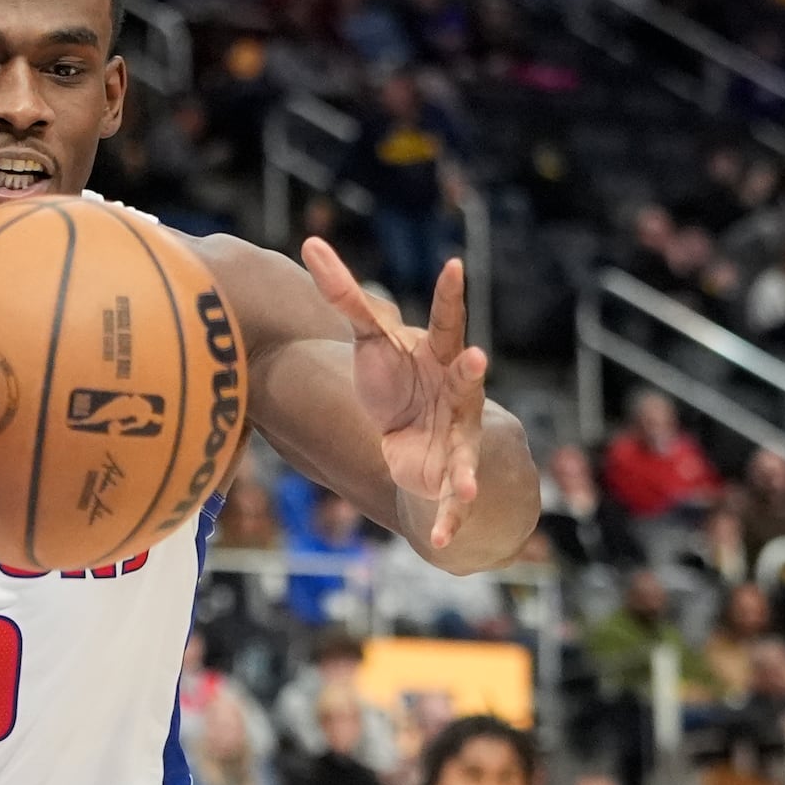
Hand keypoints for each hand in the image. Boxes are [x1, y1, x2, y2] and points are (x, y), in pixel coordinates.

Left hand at [302, 238, 487, 548]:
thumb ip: (343, 295)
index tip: (453, 265)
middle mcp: (456, 393)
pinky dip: (445, 522)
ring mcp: (458, 437)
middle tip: (474, 356)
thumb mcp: (370, 340)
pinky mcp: (448, 480)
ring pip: (466, 451)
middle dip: (470, 369)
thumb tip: (311, 243)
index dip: (448, 295)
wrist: (423, 443)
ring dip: (466, 465)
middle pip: (466, 378)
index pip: (444, 321)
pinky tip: (437, 542)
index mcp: (438, 356)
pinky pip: (450, 504)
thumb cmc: (397, 383)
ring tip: (465, 479)